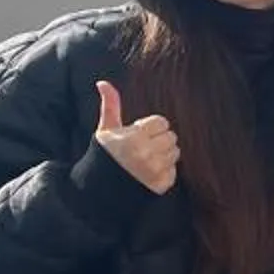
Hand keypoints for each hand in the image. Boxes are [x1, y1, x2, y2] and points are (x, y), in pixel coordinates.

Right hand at [92, 81, 178, 195]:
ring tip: (146, 159)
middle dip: (159, 140)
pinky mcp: (161, 186)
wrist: (98, 190)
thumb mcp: (105, 130)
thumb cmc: (103, 156)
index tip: (140, 134)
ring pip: (175, 153)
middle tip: (143, 147)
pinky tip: (149, 173)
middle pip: (171, 137)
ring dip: (164, 154)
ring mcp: (155, 171)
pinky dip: (165, 171)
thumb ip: (110, 105)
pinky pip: (174, 171)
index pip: (161, 123)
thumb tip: (103, 82)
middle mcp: (147, 154)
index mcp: (134, 138)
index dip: (151, 127)